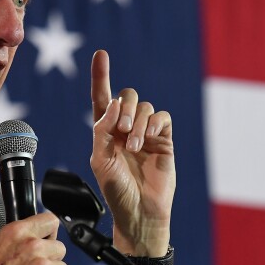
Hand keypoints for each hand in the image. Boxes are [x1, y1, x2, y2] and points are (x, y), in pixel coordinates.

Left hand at [89, 50, 174, 259]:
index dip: (101, 75)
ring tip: (134, 146)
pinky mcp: (164, 139)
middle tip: (121, 129)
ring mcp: (146, 132)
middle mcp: (126, 127)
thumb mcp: (100, 159)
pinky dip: (154, 122)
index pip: (102, 97)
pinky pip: (162, 117)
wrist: (139, 211)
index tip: (100, 54)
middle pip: (126, 96)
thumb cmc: (116, 190)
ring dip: (137, 122)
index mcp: (105, 130)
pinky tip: (149, 138)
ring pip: (144, 107)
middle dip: (123, 107)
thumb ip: (103, 130)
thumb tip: (113, 104)